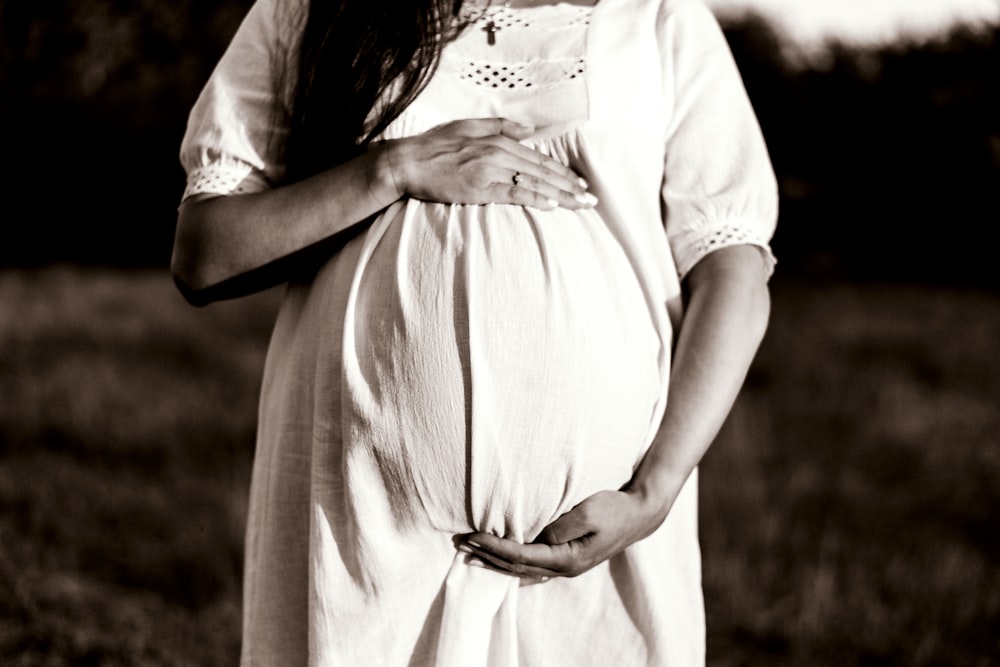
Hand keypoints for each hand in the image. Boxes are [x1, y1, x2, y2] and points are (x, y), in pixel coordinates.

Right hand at [377, 118, 596, 209]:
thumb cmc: (435, 146)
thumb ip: (501, 127)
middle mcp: (498, 152)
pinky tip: (553, 205)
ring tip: (580, 205)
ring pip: (534, 182)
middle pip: (543, 171)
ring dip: (561, 195)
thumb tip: (530, 131)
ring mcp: (490, 170)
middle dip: (570, 186)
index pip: (539, 158)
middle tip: (591, 199)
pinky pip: (514, 193)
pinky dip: (535, 198)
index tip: (580, 183)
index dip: (563, 172)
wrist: (408, 162)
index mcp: (498, 140)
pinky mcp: (480, 188)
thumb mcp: (469, 126)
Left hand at [458, 489, 667, 578]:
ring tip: (472, 553)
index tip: (473, 536)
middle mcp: (564, 568)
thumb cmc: (614, 508)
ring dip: (496, 560)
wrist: (639, 514)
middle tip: (462, 543)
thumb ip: (561, 526)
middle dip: (488, 555)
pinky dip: (513, 563)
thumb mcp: (589, 511)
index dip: (494, 547)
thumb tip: (540, 536)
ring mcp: (567, 566)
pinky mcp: (568, 557)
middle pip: (517, 566)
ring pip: (523, 569)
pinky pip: (534, 566)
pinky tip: (502, 564)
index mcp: (567, 559)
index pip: (521, 556)